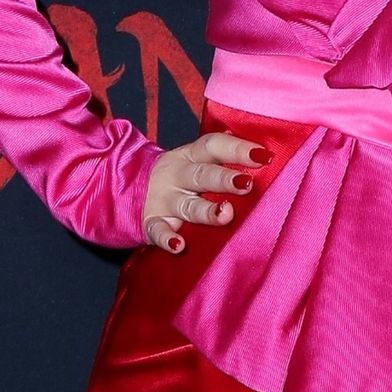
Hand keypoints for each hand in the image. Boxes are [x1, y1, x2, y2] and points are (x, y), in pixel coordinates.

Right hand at [141, 133, 271, 252]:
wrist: (127, 186)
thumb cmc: (179, 175)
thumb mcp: (194, 158)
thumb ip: (222, 156)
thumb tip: (263, 150)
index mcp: (191, 155)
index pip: (213, 145)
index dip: (237, 148)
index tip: (264, 155)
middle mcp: (178, 175)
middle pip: (202, 174)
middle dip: (224, 179)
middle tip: (246, 183)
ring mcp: (164, 200)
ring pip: (187, 205)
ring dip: (206, 211)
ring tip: (225, 214)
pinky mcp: (151, 223)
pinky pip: (158, 231)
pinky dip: (166, 239)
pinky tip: (179, 246)